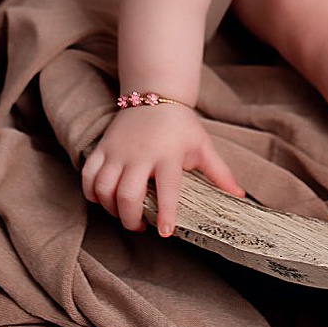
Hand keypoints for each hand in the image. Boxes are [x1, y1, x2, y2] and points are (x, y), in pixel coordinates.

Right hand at [81, 103, 243, 236]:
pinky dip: (91, 192)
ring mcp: (118, 151)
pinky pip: (88, 175)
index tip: (165, 233)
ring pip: (104, 188)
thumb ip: (219, 173)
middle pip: (127, 194)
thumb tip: (239, 196)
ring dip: (110, 208)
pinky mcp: (103, 147)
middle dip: (130, 219)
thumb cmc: (181, 125)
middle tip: (140, 226)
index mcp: (168, 155)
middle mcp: (141, 154)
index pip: (168, 190)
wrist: (155, 93)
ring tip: (123, 213)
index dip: (166, 214)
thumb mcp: (202, 146)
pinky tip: (102, 199)